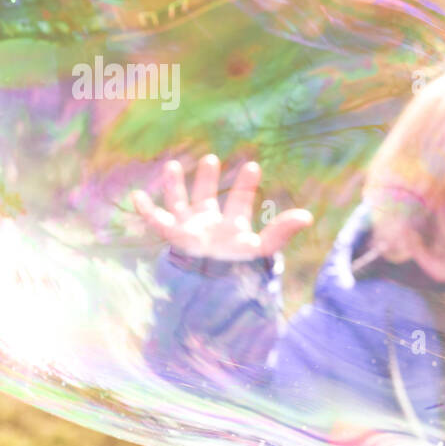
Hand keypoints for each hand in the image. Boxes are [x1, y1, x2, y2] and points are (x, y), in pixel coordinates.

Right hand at [132, 154, 312, 261]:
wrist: (215, 286)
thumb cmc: (240, 268)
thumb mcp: (262, 247)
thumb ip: (282, 231)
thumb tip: (307, 216)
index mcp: (233, 227)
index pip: (240, 201)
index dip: (246, 184)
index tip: (254, 165)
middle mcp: (211, 226)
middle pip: (207, 198)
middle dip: (207, 179)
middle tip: (211, 159)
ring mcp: (190, 230)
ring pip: (180, 203)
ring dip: (175, 185)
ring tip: (171, 165)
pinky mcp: (173, 236)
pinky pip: (156, 220)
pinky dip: (146, 209)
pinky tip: (137, 195)